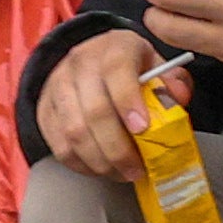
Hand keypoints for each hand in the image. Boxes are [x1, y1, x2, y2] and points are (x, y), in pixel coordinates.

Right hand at [38, 26, 167, 182]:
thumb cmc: (127, 66)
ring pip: (74, 133)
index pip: (116, 71)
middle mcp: (80, 64)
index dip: (128, 101)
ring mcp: (58, 88)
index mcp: (113, 48)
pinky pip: (60, 146)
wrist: (87, 58)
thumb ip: (170, 82)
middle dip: (118, 148)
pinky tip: (101, 169)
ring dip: (101, 162)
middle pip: (94, 111)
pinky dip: (81, 165)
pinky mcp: (45, 111)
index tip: (142, 128)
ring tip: (121, 174)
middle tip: (137, 169)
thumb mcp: (153, 64)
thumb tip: (178, 98)